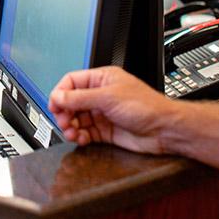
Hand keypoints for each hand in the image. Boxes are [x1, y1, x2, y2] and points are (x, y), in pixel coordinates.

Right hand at [48, 66, 174, 154]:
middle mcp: (101, 96)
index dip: (60, 93)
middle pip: (71, 102)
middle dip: (64, 112)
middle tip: (63, 121)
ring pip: (76, 119)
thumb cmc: (147, 107)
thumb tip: (58, 96)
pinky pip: (85, 133)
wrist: (164, 130)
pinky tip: (80, 139)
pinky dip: (79, 137)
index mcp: (102, 80)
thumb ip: (80, 98)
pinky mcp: (105, 131)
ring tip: (71, 132)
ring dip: (70, 126)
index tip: (54, 105)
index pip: (72, 82)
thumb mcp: (108, 97)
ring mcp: (103, 114)